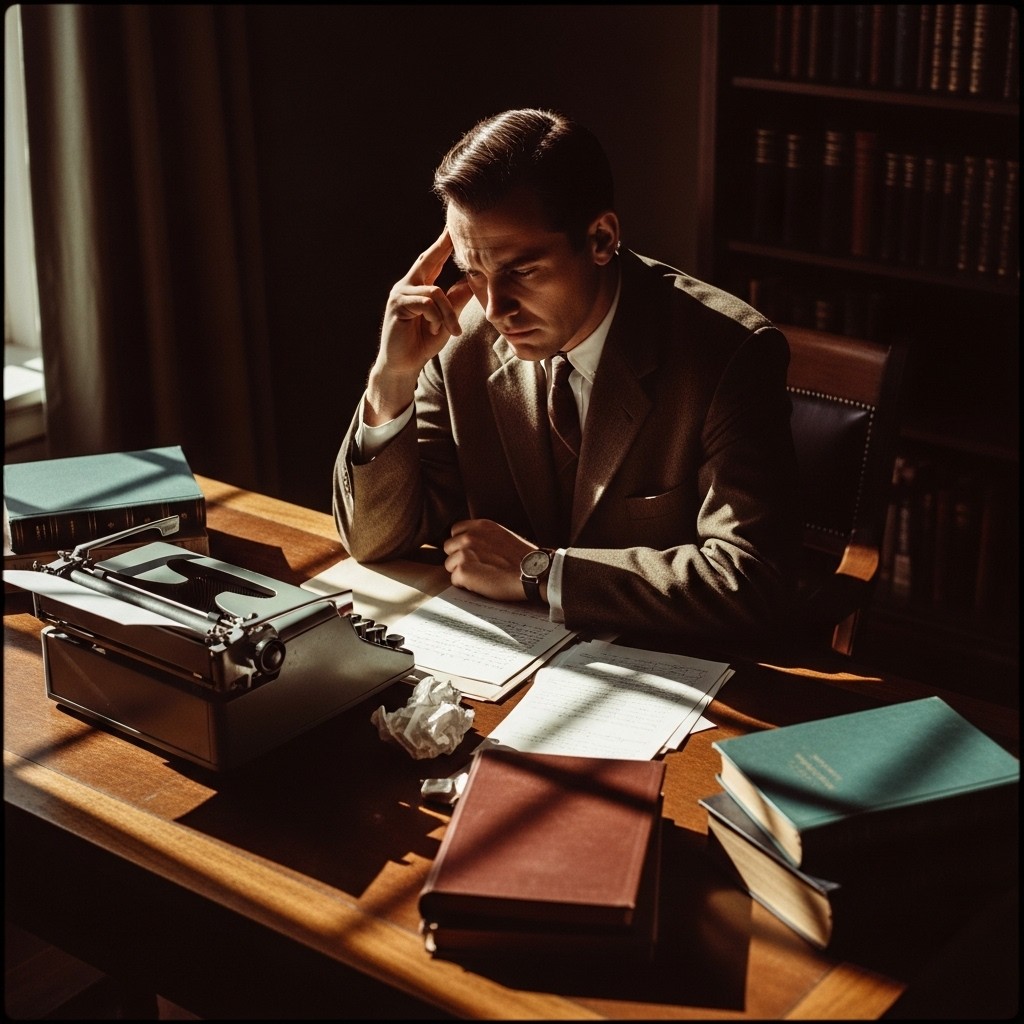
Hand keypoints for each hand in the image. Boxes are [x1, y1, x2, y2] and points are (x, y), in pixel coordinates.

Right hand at [364, 228, 472, 424]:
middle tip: (453, 229)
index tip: (453, 228)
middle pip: (428, 259)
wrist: (404, 365)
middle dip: (441, 245)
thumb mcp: (446, 320)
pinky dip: (437, 318)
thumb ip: (456, 301)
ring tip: (450, 331)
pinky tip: (434, 331)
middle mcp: (407, 285)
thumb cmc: (422, 343)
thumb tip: (472, 281)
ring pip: (435, 292)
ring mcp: (400, 293)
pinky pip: (427, 303)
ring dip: (448, 314)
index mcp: (419, 286)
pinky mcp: (397, 305)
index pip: (433, 260)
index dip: (443, 244)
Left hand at [443, 519, 535, 602]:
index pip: (455, 531)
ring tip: (480, 576)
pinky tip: (480, 584)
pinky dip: (465, 585)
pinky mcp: (463, 571)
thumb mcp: (503, 535)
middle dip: (458, 557)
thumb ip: (484, 536)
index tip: (470, 552)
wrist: (533, 572)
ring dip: (461, 572)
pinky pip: (454, 580)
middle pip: (449, 547)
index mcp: (480, 526)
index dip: (461, 543)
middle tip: (475, 566)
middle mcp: (470, 536)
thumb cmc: (523, 558)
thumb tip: (472, 544)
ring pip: (450, 565)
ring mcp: (464, 553)